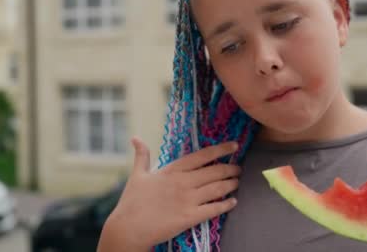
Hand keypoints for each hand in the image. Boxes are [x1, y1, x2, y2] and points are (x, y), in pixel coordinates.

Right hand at [98, 137, 240, 251]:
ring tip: (237, 182)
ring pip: (217, 188)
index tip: (234, 145)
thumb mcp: (137, 175)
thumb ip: (142, 156)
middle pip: (214, 172)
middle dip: (230, 169)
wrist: (128, 228)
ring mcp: (188, 200)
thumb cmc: (132, 202)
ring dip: (230, 184)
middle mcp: (183, 182)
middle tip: (238, 168)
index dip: (221, 149)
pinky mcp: (190, 217)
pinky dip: (226, 204)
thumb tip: (135, 138)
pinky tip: (233, 202)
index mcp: (172, 170)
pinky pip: (213, 209)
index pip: (202, 156)